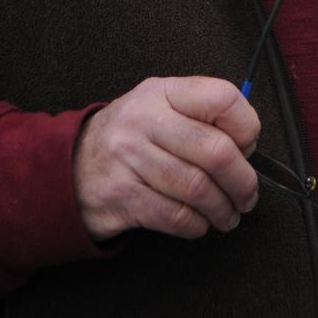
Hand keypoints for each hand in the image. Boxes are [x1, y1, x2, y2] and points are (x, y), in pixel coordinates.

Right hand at [73, 76, 261, 241]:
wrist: (68, 165)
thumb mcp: (159, 107)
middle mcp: (143, 120)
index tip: (249, 147)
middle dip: (243, 182)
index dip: (247, 126)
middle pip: (216, 151)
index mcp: (161, 92)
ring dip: (223, 209)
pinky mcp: (122, 196)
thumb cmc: (129, 137)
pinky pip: (176, 216)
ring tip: (228, 214)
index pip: (221, 98)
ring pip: (199, 189)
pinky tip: (199, 223)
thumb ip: (200, 116)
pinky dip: (197, 226)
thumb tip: (248, 146)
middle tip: (247, 195)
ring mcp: (129, 158)